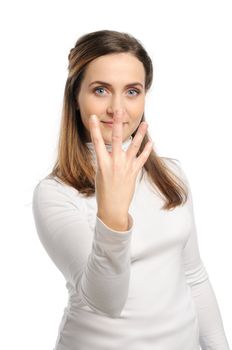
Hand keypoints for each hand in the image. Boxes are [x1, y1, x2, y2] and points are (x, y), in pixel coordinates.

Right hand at [88, 109, 152, 230]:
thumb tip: (108, 151)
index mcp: (102, 163)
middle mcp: (115, 163)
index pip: (97, 142)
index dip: (94, 129)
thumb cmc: (103, 191)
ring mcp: (126, 167)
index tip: (93, 117)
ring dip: (140, 134)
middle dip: (118, 124)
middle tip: (120, 111)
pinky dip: (146, 150)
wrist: (113, 207)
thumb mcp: (99, 174)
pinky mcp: (134, 172)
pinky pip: (142, 158)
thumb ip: (104, 160)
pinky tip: (150, 142)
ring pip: (134, 146)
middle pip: (117, 139)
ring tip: (145, 123)